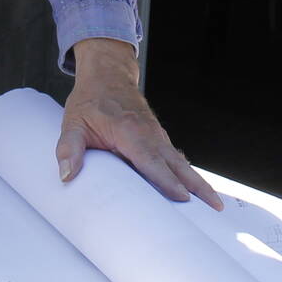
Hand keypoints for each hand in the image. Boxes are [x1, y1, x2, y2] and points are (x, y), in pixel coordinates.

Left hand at [56, 38, 221, 209]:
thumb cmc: (90, 100)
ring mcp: (157, 136)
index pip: (151, 160)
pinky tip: (197, 189)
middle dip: (197, 186)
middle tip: (215, 207)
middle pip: (177, 164)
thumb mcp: (73, 123)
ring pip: (181, 162)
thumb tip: (66, 176)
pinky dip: (188, 173)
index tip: (183, 198)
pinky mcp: (158, 138)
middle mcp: (150, 134)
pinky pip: (175, 158)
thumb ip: (69, 149)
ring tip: (214, 205)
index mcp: (130, 131)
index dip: (166, 180)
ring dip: (198, 182)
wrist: (107, 74)